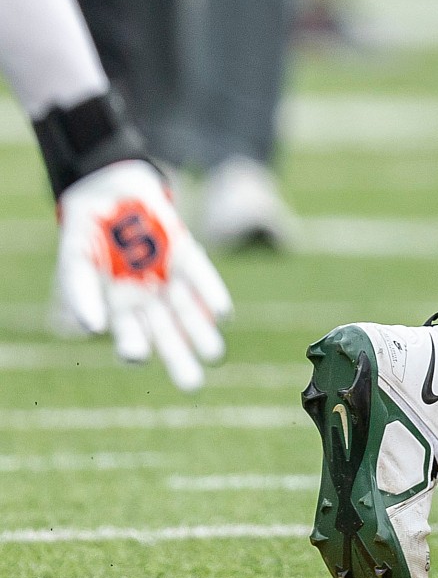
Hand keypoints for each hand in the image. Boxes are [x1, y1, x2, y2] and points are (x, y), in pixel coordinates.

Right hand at [51, 159, 231, 391]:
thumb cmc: (86, 234)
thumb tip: (92, 330)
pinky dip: (210, 295)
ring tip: (214, 355)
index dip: (134, 347)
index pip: (129, 336)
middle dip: (178, 359)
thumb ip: (79, 294)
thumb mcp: (76, 262)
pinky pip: (201, 278)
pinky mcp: (186, 254)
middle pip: (165, 334)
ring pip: (187, 312)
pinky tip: (223, 314)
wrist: (109, 191)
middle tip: (193, 386)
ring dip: (200, 333)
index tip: (137, 357)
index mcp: (117, 308)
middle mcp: (147, 299)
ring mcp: (168, 278)